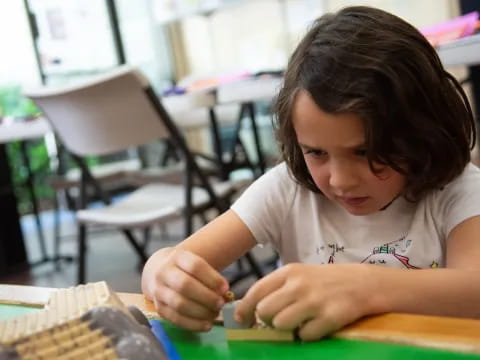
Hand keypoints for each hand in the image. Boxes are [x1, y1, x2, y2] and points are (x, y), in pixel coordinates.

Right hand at [145, 248, 228, 330]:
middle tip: (221, 304)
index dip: (212, 278)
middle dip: (206, 297)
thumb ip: (211, 277)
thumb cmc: (186, 269)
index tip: (225, 288)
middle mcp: (164, 272)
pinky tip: (206, 325)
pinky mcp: (158, 308)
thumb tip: (226, 294)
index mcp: (177, 257)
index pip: (195, 266)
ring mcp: (158, 291)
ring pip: (179, 304)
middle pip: (185, 285)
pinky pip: (175, 318)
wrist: (158, 271)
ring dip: (200, 312)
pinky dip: (193, 324)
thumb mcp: (197, 264)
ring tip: (215, 314)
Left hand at [234, 263, 379, 340]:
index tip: (241, 319)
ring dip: (286, 329)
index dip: (244, 308)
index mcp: (288, 272)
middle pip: (265, 311)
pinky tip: (314, 326)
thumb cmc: (324, 280)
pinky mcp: (330, 317)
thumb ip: (277, 288)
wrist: (362, 283)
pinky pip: (304, 336)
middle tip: (275, 321)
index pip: (257, 290)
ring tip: (297, 323)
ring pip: (281, 324)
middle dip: (267, 320)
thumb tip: (251, 308)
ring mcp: (314, 301)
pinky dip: (306, 335)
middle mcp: (299, 285)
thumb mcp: (299, 275)